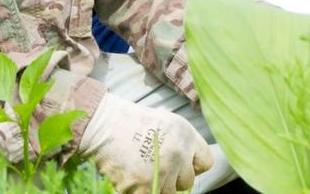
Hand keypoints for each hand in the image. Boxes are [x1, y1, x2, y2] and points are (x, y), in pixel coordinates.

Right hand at [78, 92, 213, 193]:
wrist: (104, 125)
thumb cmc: (133, 123)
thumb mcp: (167, 122)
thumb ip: (185, 143)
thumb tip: (193, 165)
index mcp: (186, 135)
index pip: (206, 163)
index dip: (193, 165)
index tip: (181, 164)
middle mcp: (178, 154)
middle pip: (187, 182)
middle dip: (173, 177)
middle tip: (154, 165)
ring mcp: (162, 172)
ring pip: (169, 193)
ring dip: (158, 186)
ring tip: (142, 169)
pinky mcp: (144, 187)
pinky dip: (140, 190)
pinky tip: (132, 175)